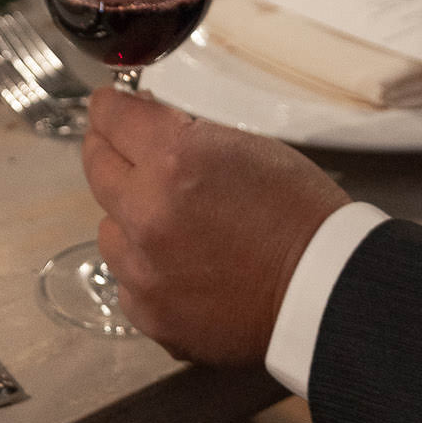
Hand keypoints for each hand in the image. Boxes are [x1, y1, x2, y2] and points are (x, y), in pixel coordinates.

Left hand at [81, 86, 347, 364]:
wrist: (325, 289)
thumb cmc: (298, 212)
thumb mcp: (243, 145)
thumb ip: (181, 136)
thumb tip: (143, 126)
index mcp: (173, 161)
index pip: (113, 117)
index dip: (110, 107)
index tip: (108, 107)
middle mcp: (146, 214)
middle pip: (96, 167)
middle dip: (108, 151)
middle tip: (122, 149)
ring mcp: (144, 271)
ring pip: (108, 230)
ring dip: (128, 218)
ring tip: (169, 220)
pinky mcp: (151, 315)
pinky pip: (127, 281)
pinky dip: (145, 269)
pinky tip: (181, 264)